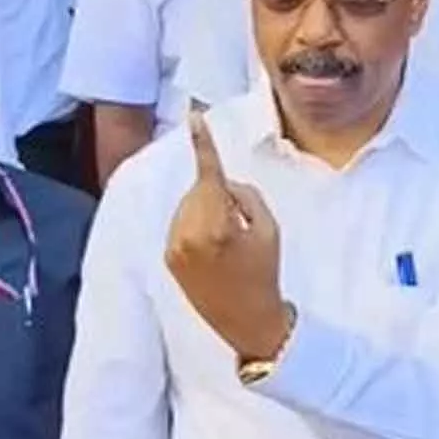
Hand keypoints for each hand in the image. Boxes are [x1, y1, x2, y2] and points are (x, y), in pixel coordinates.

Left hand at [165, 112, 290, 360]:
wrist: (247, 321)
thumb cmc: (265, 274)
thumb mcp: (270, 229)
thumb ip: (245, 197)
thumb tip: (223, 185)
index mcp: (216, 225)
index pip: (209, 174)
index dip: (203, 143)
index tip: (194, 116)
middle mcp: (187, 234)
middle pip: (199, 189)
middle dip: (217, 194)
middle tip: (241, 223)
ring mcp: (174, 247)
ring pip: (188, 206)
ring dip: (206, 210)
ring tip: (228, 241)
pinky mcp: (168, 259)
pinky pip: (181, 224)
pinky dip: (197, 226)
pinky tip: (214, 250)